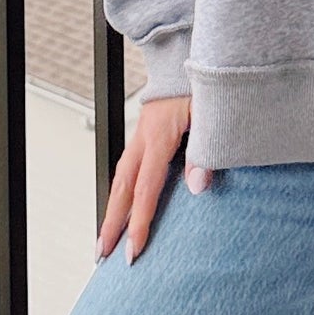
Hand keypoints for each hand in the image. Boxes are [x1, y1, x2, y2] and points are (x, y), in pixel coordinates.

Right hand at [97, 95, 213, 264]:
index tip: (133, 250)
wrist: (185, 59)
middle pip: (121, 190)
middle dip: (111, 225)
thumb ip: (205, 150)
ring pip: (120, 181)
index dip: (139, 223)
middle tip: (103, 255)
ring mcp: (140, 138)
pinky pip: (128, 171)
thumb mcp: (210, 114)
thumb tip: (197, 187)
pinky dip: (122, 195)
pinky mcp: (144, 137)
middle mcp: (142, 140)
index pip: (146, 189)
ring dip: (113, 212)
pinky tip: (123, 209)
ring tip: (106, 239)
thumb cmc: (202, 85)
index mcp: (158, 137)